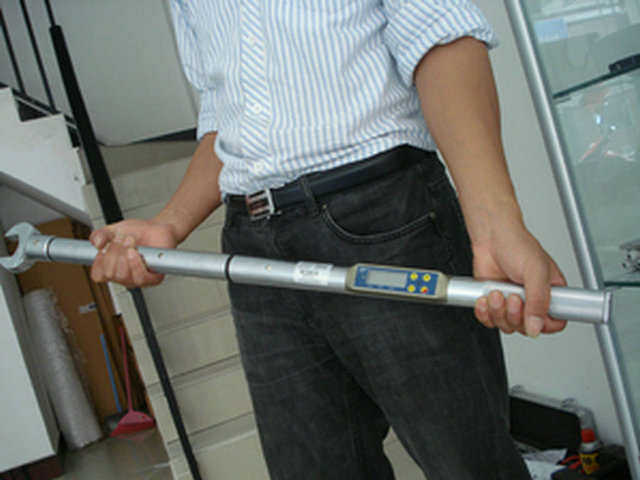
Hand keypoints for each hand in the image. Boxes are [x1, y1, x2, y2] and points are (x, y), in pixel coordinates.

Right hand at [90, 219, 179, 287]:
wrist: (156, 228)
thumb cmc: (137, 232)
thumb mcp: (113, 230)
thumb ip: (101, 235)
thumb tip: (96, 243)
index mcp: (112, 268)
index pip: (98, 275)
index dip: (100, 260)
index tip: (105, 246)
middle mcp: (124, 276)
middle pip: (110, 274)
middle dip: (114, 252)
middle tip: (122, 239)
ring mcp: (137, 279)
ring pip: (123, 276)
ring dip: (124, 256)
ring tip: (130, 242)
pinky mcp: (153, 278)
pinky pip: (141, 278)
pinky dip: (136, 264)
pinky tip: (136, 253)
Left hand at [471, 223, 567, 337]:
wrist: (490, 236)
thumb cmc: (516, 245)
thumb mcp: (536, 271)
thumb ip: (539, 301)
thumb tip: (536, 326)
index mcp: (550, 293)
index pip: (554, 323)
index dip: (542, 324)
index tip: (532, 314)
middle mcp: (531, 300)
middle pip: (526, 328)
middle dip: (515, 315)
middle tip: (513, 297)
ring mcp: (511, 302)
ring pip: (506, 325)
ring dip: (498, 312)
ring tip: (498, 292)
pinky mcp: (493, 302)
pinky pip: (489, 320)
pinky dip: (484, 312)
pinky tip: (486, 298)